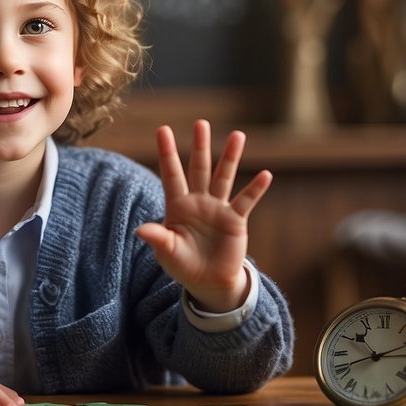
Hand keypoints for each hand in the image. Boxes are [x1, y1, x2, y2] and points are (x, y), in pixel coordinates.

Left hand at [136, 119, 272, 312]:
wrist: (208, 282)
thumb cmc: (183, 264)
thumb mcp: (167, 252)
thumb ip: (158, 239)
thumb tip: (140, 230)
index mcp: (177, 206)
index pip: (171, 174)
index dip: (167, 153)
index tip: (163, 129)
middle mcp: (198, 201)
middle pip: (199, 168)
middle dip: (200, 146)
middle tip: (201, 123)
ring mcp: (217, 209)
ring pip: (224, 177)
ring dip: (230, 157)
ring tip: (238, 135)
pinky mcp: (235, 220)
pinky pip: (245, 201)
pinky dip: (255, 189)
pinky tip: (265, 174)